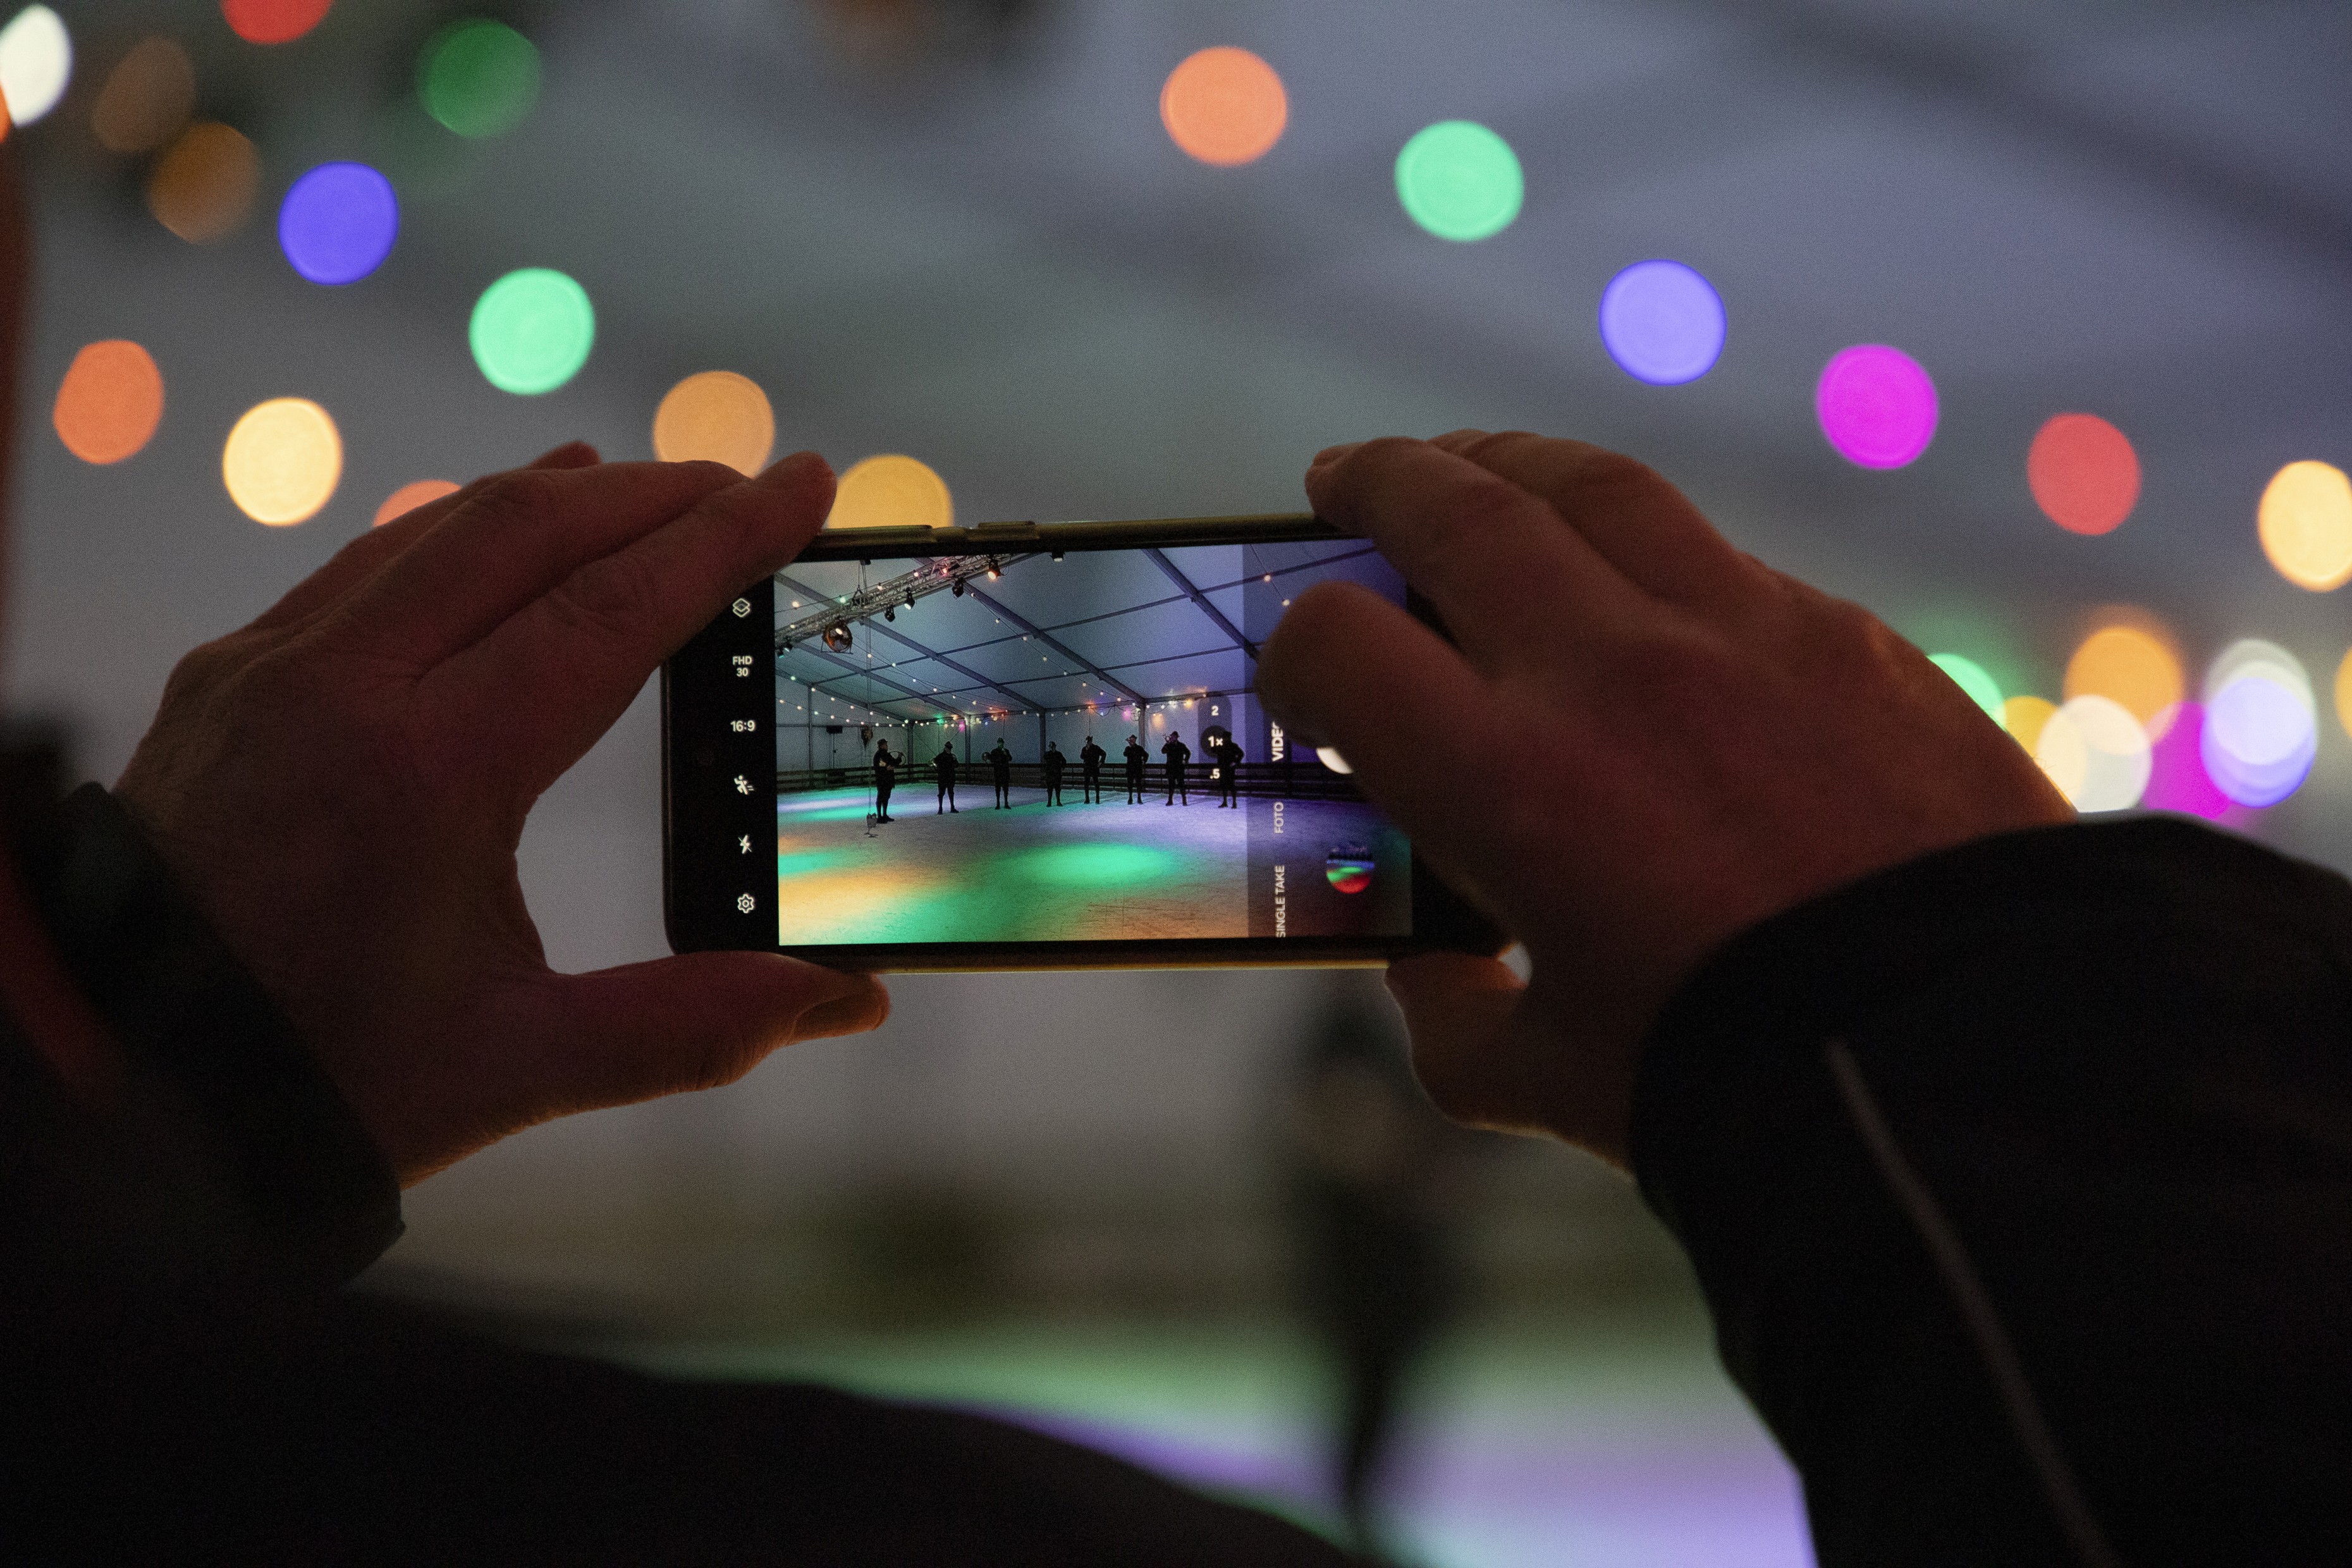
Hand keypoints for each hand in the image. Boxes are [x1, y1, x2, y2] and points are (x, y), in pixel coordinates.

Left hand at [115, 444, 887, 1183]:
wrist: (116, 1087)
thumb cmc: (312, 1081)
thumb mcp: (518, 1065)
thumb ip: (695, 1024)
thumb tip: (850, 1003)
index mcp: (427, 774)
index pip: (607, 611)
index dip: (721, 543)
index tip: (802, 487)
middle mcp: (340, 690)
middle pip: (528, 530)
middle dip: (657, 493)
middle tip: (752, 483)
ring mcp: (269, 668)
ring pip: (439, 526)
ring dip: (560, 497)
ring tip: (650, 491)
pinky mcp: (228, 676)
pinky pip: (366, 563)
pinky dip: (460, 529)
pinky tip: (504, 532)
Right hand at [1259, 431, 2069, 1166]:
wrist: (1984, 1063)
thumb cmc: (1747, 1086)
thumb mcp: (1552, 1079)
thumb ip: (1456, 1023)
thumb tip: (1431, 979)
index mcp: (1507, 781)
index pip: (1338, 642)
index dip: (1298, 652)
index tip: (1308, 678)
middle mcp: (1608, 671)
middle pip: (1453, 510)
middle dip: (1378, 484)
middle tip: (1342, 480)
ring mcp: (1737, 632)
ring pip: (1592, 487)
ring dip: (1506, 464)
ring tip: (1470, 466)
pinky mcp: (1845, 636)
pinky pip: (1720, 558)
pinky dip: (1650, 552)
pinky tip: (1641, 583)